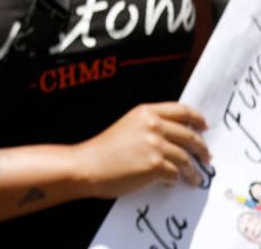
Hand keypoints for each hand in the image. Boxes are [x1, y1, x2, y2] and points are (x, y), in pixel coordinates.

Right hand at [72, 102, 210, 198]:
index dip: (197, 118)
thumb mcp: (127, 126)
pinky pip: (175, 174)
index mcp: (145, 113)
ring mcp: (154, 145)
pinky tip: (169, 182)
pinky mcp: (155, 165)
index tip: (204, 126)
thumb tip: (176, 139)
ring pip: (186, 158)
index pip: (181, 110)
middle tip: (206, 157)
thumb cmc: (103, 150)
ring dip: (193, 170)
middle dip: (202, 149)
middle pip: (190, 135)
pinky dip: (175, 180)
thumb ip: (149, 126)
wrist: (86, 166)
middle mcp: (152, 125)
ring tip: (195, 178)